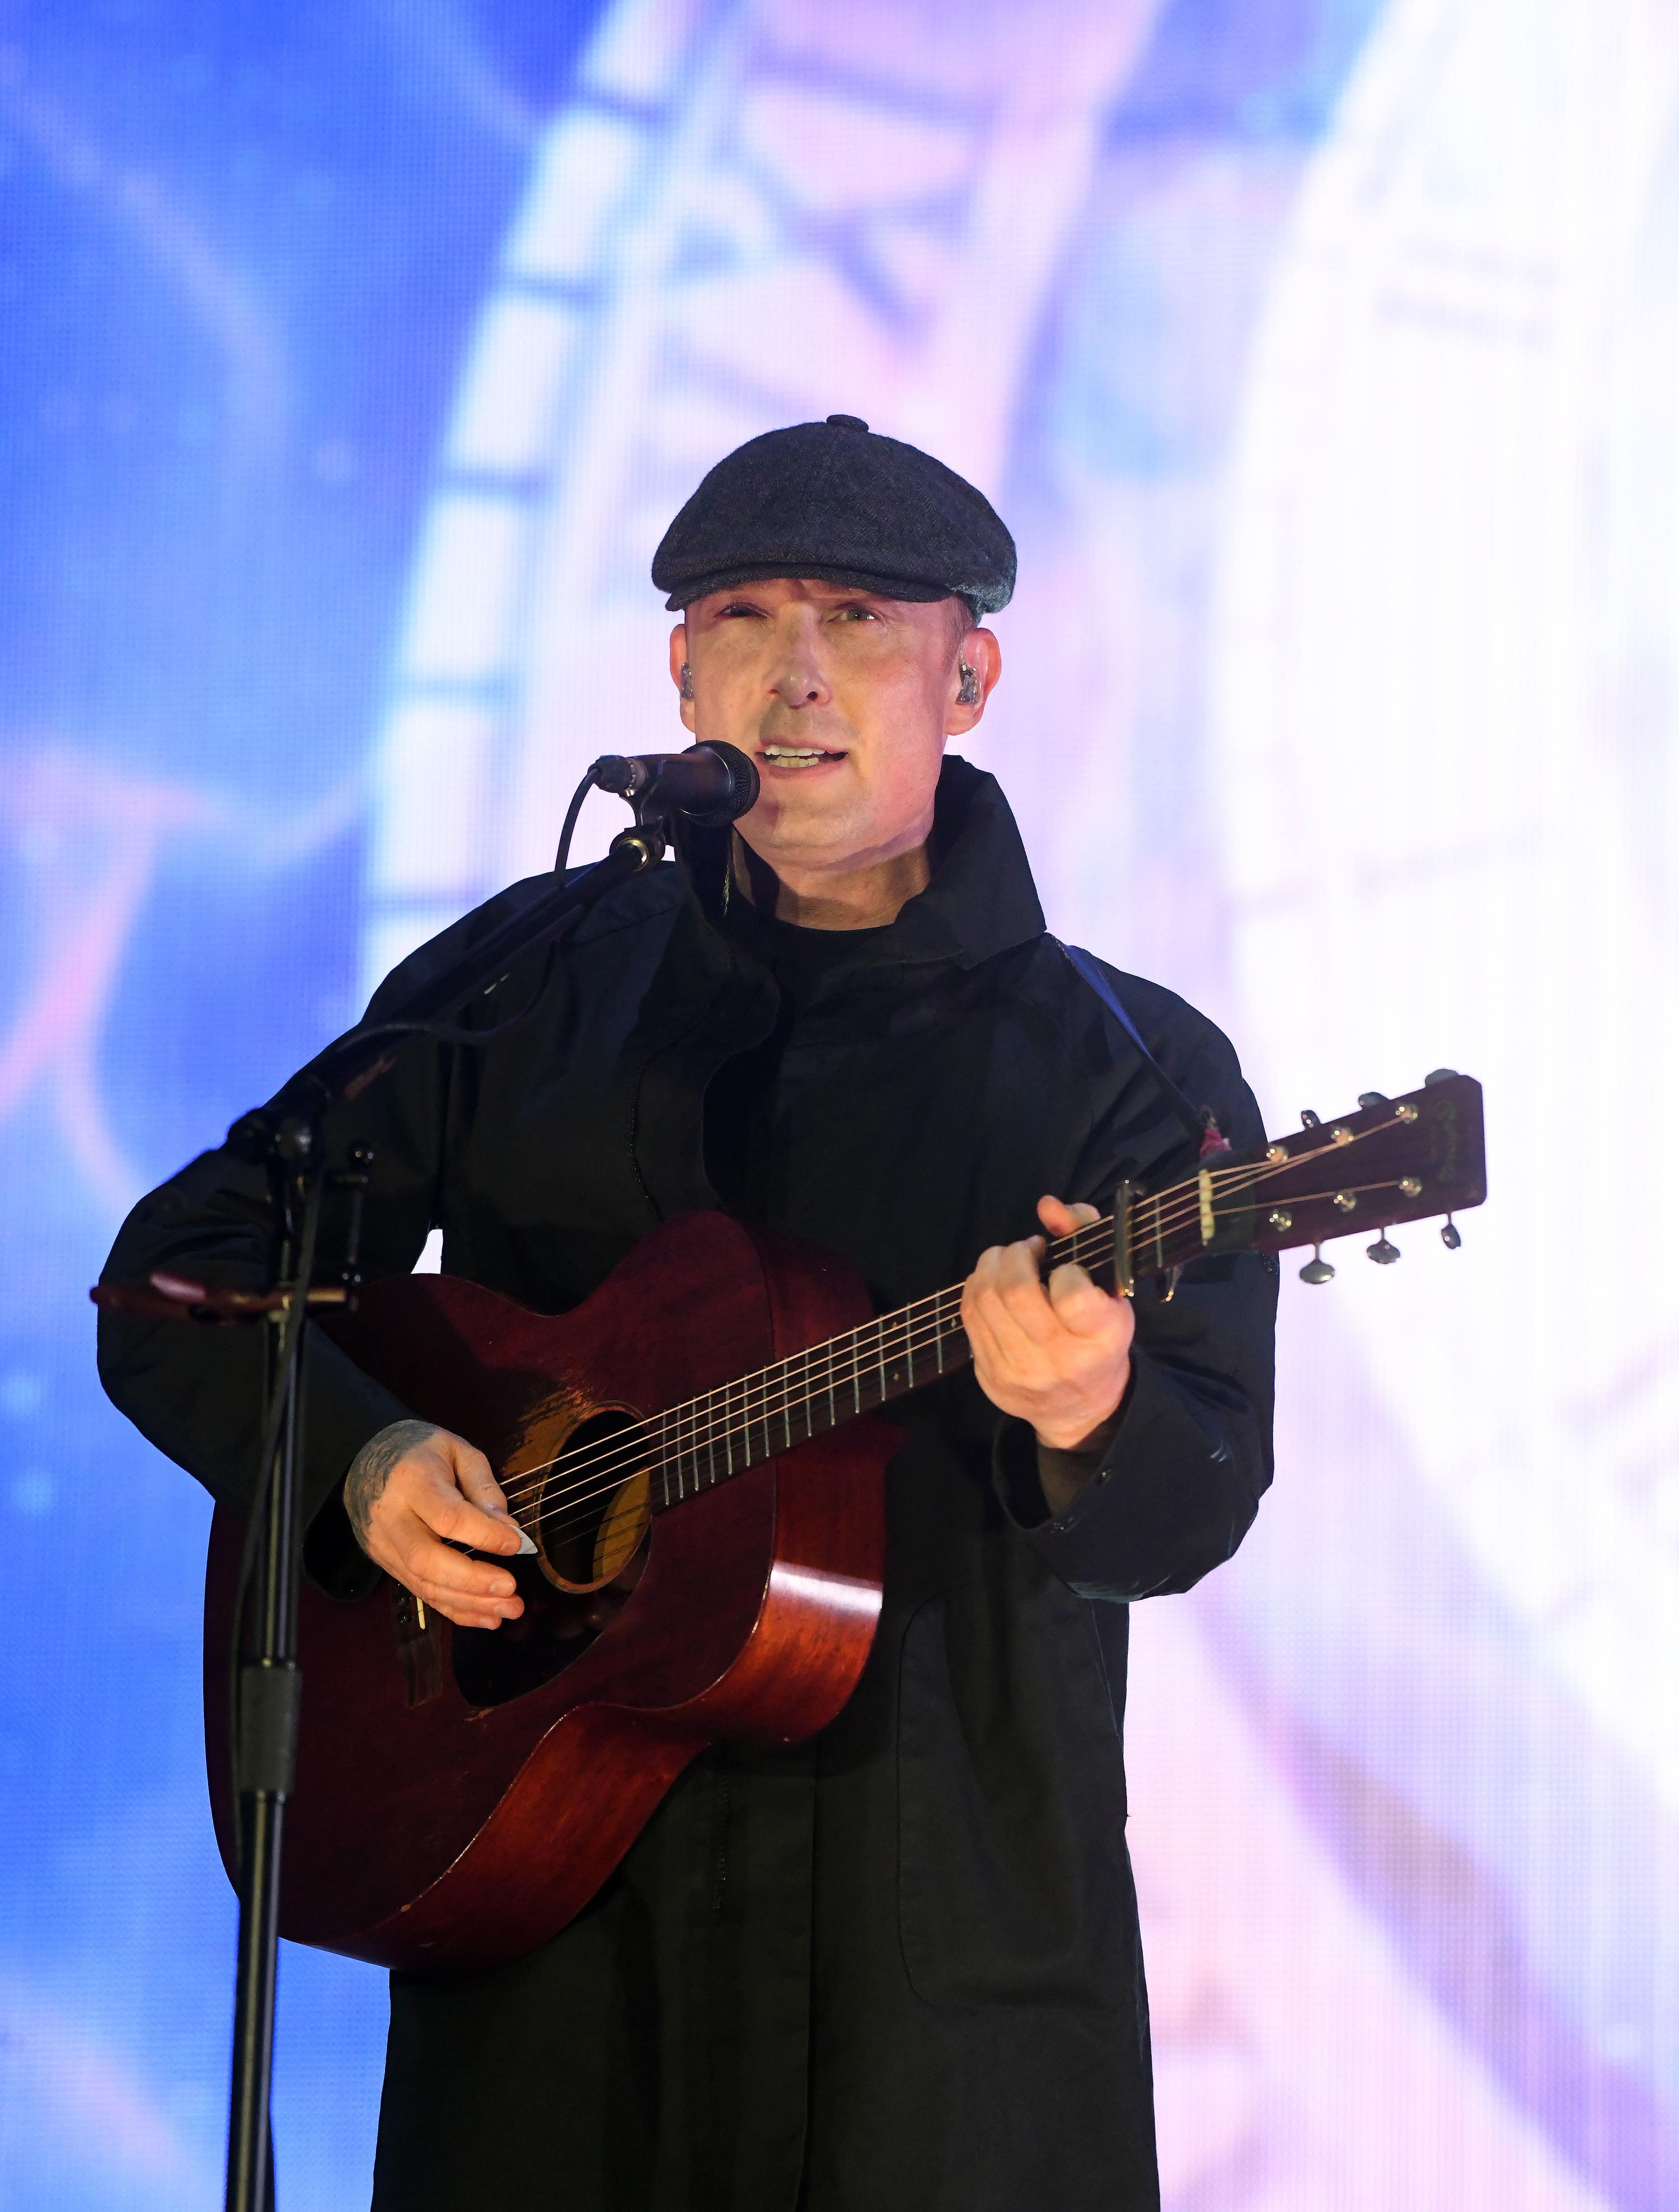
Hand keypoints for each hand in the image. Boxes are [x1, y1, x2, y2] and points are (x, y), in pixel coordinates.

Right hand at [344, 1418, 525, 1629]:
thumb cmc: (420, 1451)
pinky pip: (420, 1592)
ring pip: (424, 1584)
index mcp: (412, 1480)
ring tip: (509, 1609)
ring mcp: (383, 1544)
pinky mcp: (385, 1562)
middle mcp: (391, 1517)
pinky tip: (486, 1616)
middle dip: (473, 1581)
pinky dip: (455, 1609)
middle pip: (427, 1560)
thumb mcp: (458, 1450)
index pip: (447, 1516)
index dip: (484, 1535)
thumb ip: (483, 1487)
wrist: (365, 1458)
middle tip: (512, 1589)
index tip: (518, 1544)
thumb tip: (508, 1527)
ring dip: (470, 1603)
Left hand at [962, 1197, 1134, 1451]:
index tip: (1067, 1270)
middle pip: (1016, 1291)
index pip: (1072, 1292)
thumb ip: (1085, 1234)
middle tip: (1026, 1250)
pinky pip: (969, 1317)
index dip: (1065, 1269)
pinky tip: (992, 1282)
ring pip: (985, 1300)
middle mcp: (1059, 1359)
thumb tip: (1046, 1205)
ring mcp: (1020, 1371)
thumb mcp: (1110, 1288)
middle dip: (1015, 1254)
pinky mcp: (990, 1376)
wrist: (1081, 1406)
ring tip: (1007, 1260)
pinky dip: (976, 1287)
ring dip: (991, 1264)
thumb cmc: (1098, 1337)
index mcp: (1100, 1337)